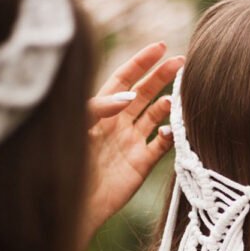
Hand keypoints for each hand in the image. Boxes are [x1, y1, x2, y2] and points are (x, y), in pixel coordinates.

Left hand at [85, 42, 184, 240]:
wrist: (74, 203)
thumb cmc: (67, 162)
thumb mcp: (78, 125)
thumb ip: (100, 107)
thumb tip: (130, 95)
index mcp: (101, 110)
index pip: (125, 79)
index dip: (142, 62)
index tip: (160, 47)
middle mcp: (118, 123)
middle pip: (145, 93)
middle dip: (163, 76)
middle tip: (182, 62)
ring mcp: (132, 142)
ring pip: (156, 116)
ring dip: (169, 104)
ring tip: (179, 96)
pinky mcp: (142, 163)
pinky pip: (162, 145)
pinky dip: (171, 135)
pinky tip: (173, 128)